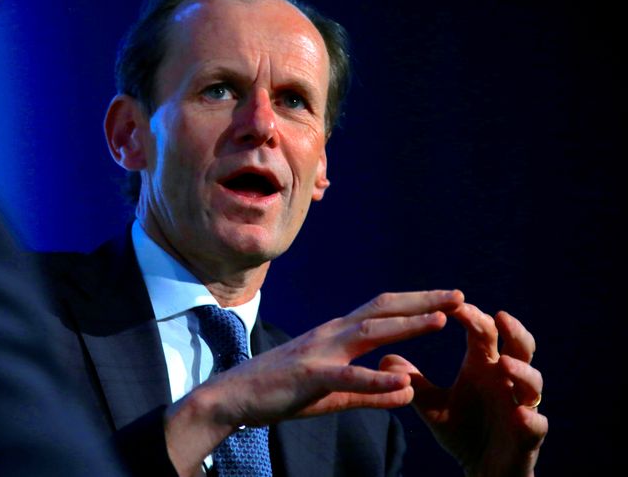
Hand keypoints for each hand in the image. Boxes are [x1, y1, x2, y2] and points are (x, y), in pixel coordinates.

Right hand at [165, 289, 463, 475]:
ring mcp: (319, 352)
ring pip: (369, 332)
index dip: (417, 304)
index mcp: (337, 335)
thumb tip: (409, 391)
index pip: (382, 311)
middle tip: (460, 296)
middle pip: (383, 310)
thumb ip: (371, 393)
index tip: (449, 300)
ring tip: (442, 321)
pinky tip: (404, 380)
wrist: (232, 397)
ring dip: (408, 325)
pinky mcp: (309, 376)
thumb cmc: (281, 392)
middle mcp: (331, 334)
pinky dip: (376, 377)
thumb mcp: (333, 395)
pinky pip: (347, 376)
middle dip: (423, 302)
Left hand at [381, 304, 547, 476]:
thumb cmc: (462, 428)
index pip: (484, 332)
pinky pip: (535, 424)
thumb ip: (413, 382)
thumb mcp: (432, 404)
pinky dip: (531, 419)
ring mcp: (521, 405)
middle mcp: (506, 380)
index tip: (453, 304)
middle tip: (500, 316)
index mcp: (484, 366)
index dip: (471, 316)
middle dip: (514, 331)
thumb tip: (384, 358)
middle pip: (520, 347)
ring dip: (523, 372)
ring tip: (505, 364)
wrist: (481, 468)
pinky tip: (520, 415)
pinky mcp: (528, 435)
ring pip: (533, 382)